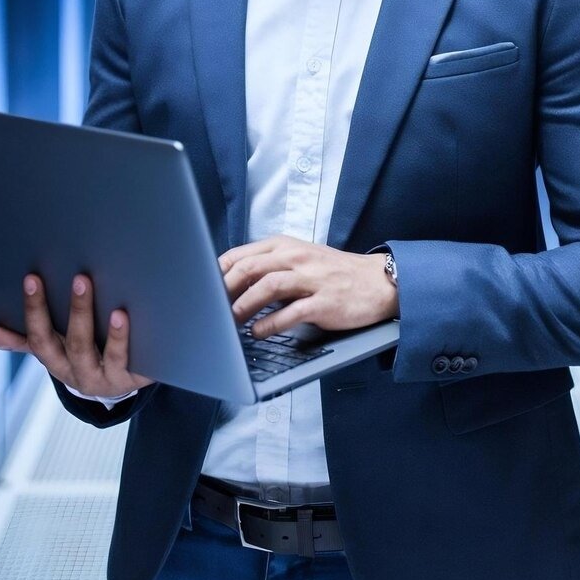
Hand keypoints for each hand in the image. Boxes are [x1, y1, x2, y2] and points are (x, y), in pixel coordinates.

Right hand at [0, 274, 153, 394]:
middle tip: (81, 279)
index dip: (35, 310)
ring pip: (111, 357)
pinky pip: (140, 365)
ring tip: (118, 312)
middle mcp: (82, 374)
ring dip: (115, 336)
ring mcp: (110, 378)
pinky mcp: (137, 378)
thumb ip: (27, 341)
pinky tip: (144, 328)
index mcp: (58, 363)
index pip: (41, 338)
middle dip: (79, 312)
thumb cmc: (82, 356)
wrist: (115, 383)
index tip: (32, 278)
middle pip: (77, 345)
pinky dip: (142, 348)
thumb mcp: (54, 351)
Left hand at [219, 236, 398, 337]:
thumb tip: (231, 283)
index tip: (202, 290)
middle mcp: (296, 258)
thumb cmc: (333, 272)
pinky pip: (292, 312)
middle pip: (250, 268)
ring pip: (268, 287)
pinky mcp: (324, 302)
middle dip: (224, 290)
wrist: (377, 281)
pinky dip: (271, 324)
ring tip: (229, 322)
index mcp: (285, 246)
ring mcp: (311, 279)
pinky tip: (258, 333)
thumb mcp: (300, 259)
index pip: (241, 254)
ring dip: (244, 306)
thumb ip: (269, 267)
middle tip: (209, 309)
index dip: (217, 272)